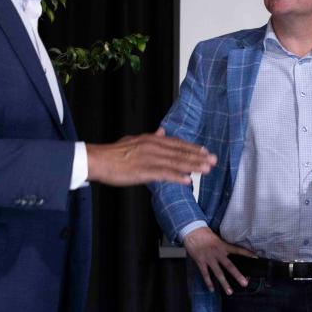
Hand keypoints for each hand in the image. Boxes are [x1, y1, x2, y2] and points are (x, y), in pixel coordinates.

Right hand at [86, 128, 215, 185]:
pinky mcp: (143, 171)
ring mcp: (149, 159)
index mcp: (151, 139)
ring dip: (192, 166)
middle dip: (198, 156)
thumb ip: (151, 137)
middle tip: (213, 160)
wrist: (97, 160)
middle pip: (180, 152)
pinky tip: (187, 180)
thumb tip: (162, 131)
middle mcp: (153, 147)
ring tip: (206, 169)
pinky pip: (164, 174)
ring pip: (175, 162)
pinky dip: (177, 177)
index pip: (176, 143)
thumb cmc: (113, 153)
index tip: (205, 151)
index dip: (192, 147)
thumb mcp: (134, 139)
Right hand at [182, 226, 254, 294]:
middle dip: (237, 275)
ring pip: (218, 273)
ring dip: (224, 283)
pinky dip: (208, 282)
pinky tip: (212, 289)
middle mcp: (218, 253)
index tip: (255, 257)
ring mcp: (209, 258)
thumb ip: (223, 246)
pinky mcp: (200, 262)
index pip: (237, 250)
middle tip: (245, 283)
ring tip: (229, 292)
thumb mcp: (217, 238)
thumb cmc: (205, 234)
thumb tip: (230, 251)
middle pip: (229, 266)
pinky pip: (205, 274)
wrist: (192, 231)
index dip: (247, 253)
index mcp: (223, 246)